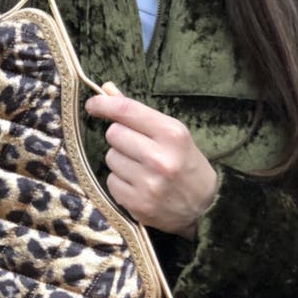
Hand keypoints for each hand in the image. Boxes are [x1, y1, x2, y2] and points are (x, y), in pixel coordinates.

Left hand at [85, 82, 218, 237]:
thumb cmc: (186, 164)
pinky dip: (120, 182)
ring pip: (110, 158)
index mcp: (172, 134)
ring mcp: (148, 183)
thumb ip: (139, 114)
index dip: (104, 104)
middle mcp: (159, 158)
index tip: (93, 104)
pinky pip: (111, 182)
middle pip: (114, 134)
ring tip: (140, 169)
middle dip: (120, 138)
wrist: (204, 207)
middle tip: (137, 147)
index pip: (127, 111)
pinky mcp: (138, 204)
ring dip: (120, 161)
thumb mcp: (172, 134)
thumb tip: (108, 90)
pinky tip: (138, 185)